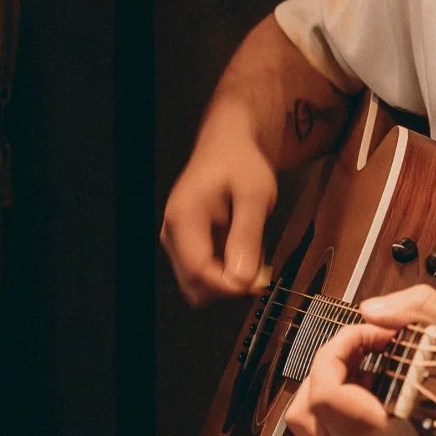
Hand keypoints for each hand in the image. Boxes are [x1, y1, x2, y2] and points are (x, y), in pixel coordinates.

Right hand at [160, 128, 277, 304]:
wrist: (228, 148)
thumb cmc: (241, 165)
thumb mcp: (255, 195)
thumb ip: (247, 235)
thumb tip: (241, 280)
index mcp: (183, 218)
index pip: (198, 271)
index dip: (229, 286)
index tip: (259, 281)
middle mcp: (172, 234)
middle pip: (195, 286)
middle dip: (230, 286)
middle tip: (263, 268)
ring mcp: (177, 243)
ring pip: (200, 286)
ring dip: (231, 281)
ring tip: (253, 252)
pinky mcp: (187, 247)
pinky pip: (206, 276)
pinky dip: (228, 273)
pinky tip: (245, 251)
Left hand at [285, 285, 435, 435]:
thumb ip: (409, 308)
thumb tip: (371, 312)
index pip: (326, 391)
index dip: (340, 348)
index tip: (372, 332)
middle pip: (304, 410)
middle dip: (326, 367)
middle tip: (360, 346)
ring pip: (308, 427)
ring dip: (325, 388)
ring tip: (360, 367)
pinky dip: (336, 408)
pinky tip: (369, 387)